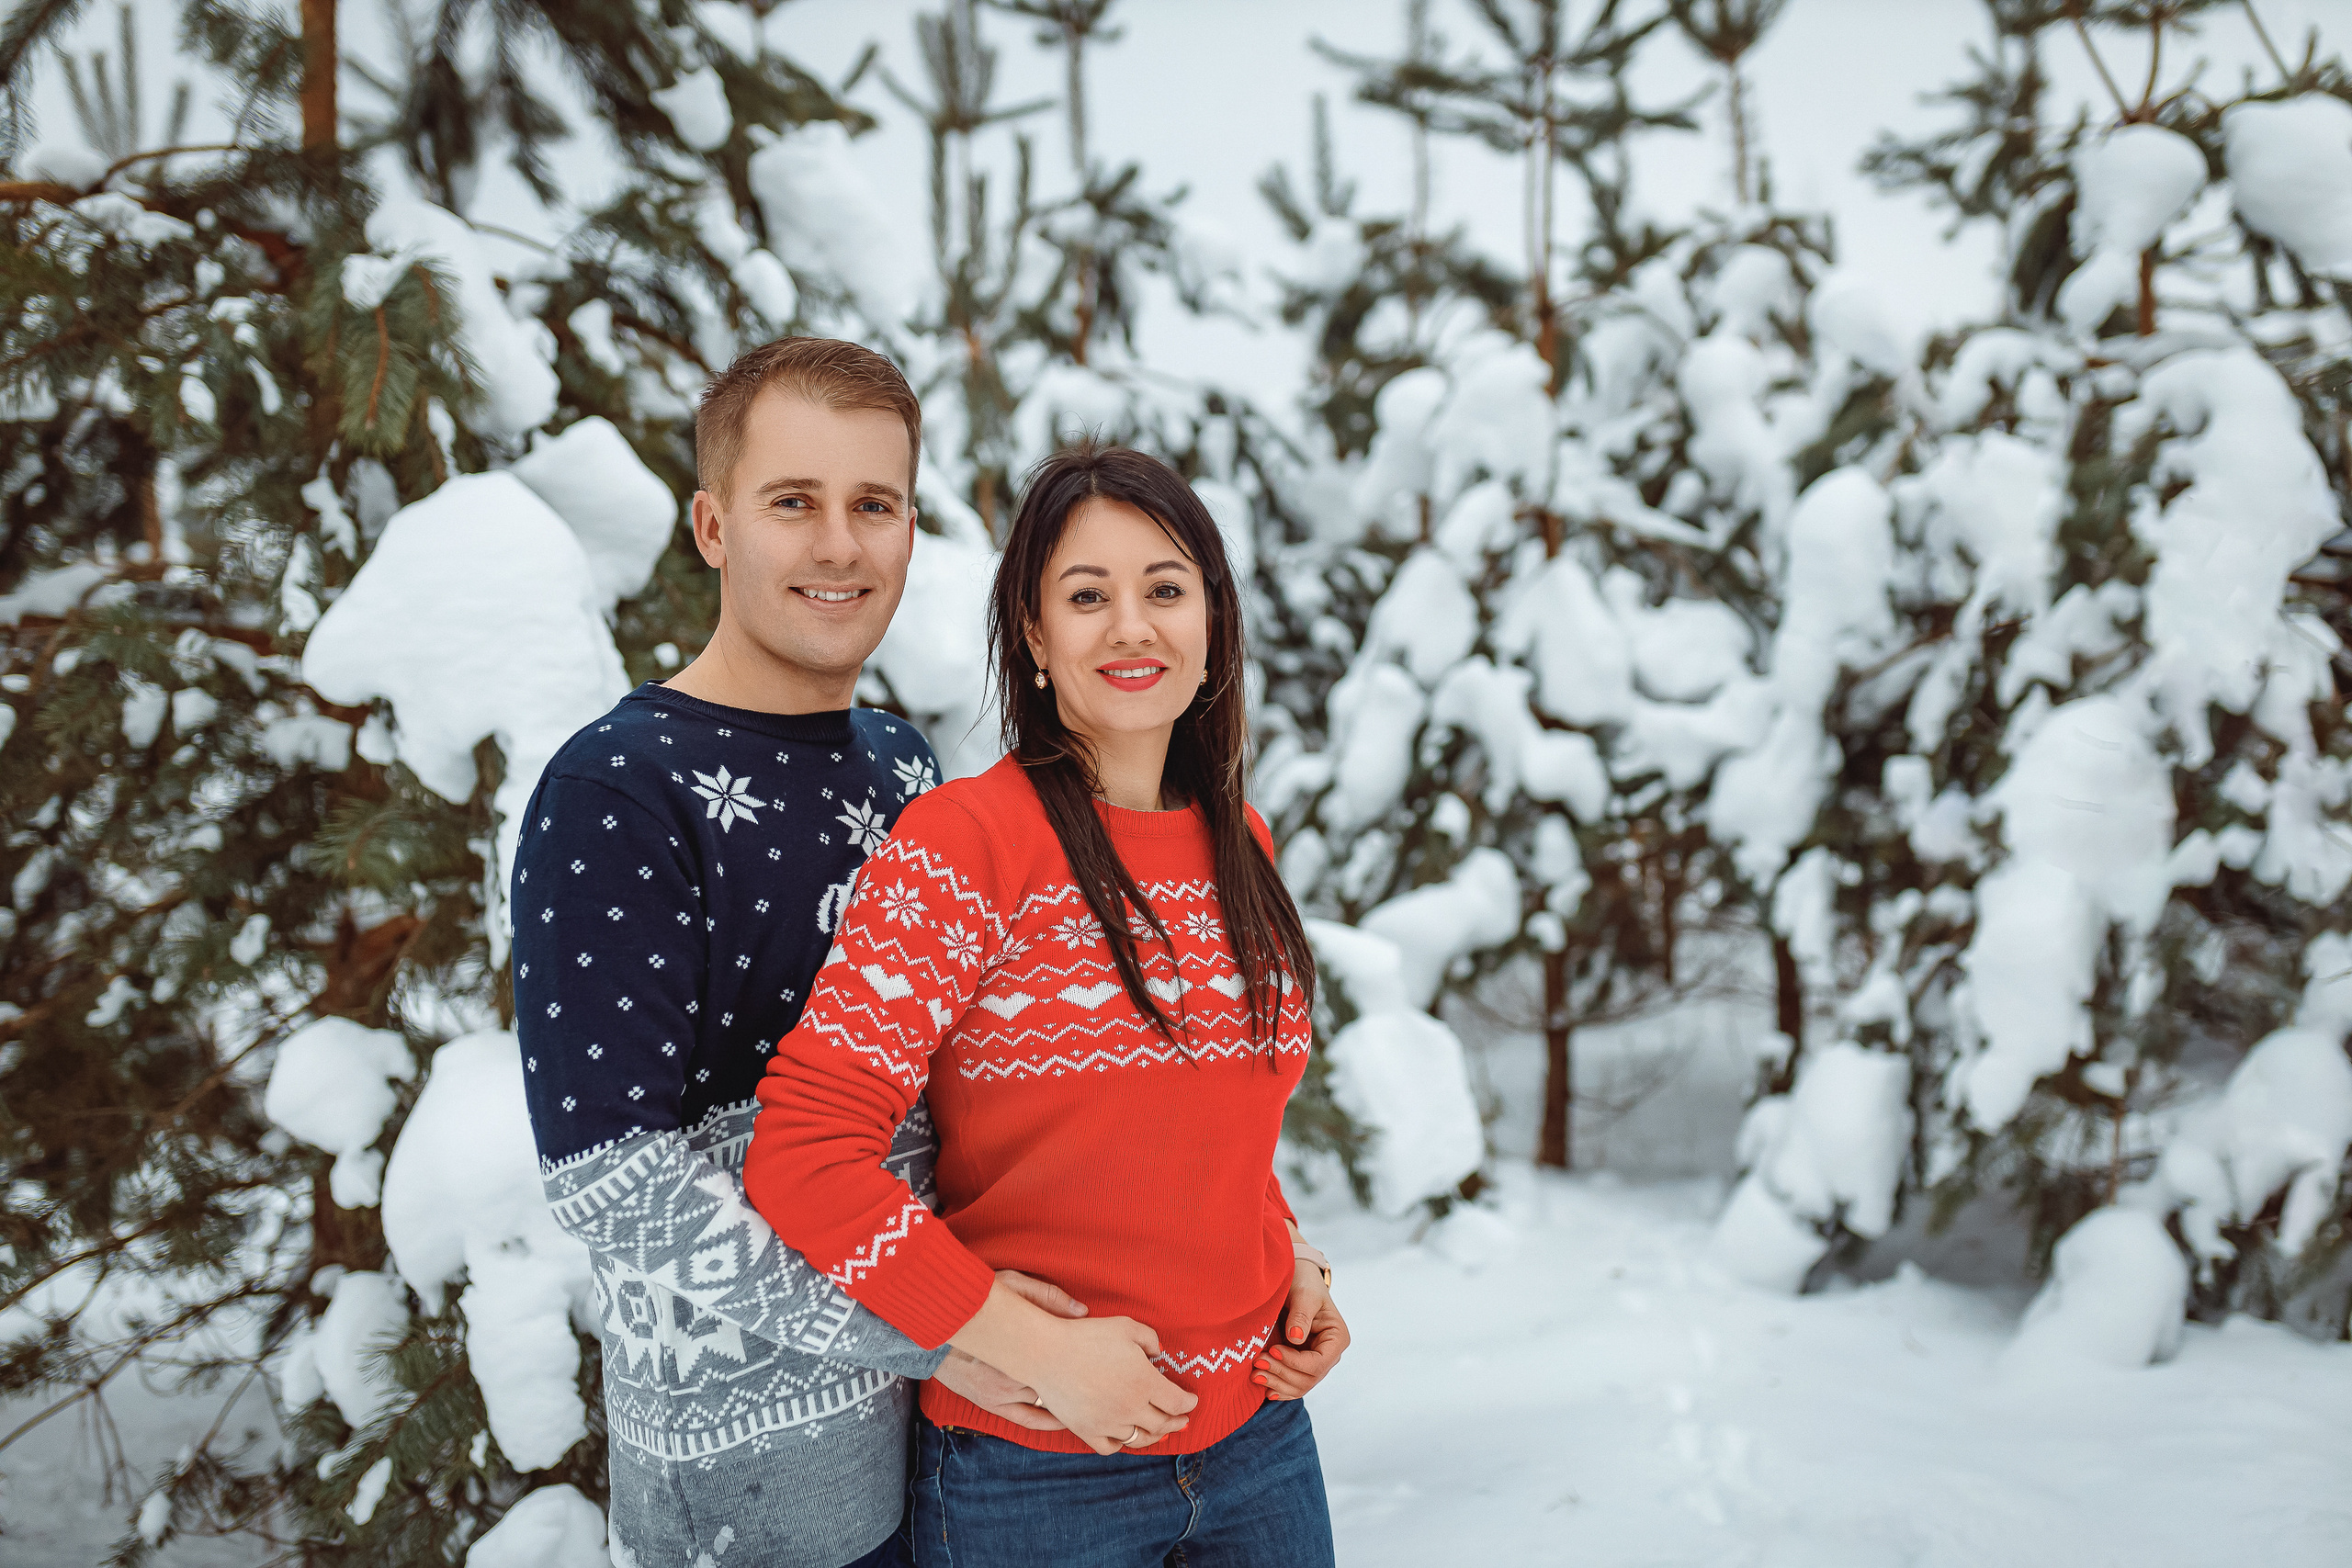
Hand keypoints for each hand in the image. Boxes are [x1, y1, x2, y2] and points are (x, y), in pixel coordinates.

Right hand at [928, 1270, 1090, 1432]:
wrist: (934, 1324)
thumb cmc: (972, 1300)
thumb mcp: (1008, 1285)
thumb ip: (1045, 1296)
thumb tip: (1083, 1312)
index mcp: (1019, 1347)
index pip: (1064, 1354)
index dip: (1084, 1354)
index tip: (1102, 1353)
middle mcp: (1011, 1376)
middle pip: (1057, 1381)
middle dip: (1078, 1377)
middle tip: (1103, 1376)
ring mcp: (1000, 1394)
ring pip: (1046, 1401)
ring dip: (1067, 1398)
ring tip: (1093, 1395)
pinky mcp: (990, 1404)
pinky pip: (1028, 1420)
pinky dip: (1050, 1421)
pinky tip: (1068, 1420)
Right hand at [945, 1279, 1197, 1455]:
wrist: (1046, 1353)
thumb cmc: (1087, 1335)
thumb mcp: (1126, 1326)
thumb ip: (1150, 1339)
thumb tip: (1159, 1353)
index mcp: (1145, 1382)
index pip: (1179, 1402)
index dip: (1189, 1403)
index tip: (1192, 1400)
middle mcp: (1131, 1408)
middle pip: (1163, 1423)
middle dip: (1178, 1421)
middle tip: (1183, 1419)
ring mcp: (1108, 1423)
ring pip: (1140, 1438)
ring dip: (1154, 1435)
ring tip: (1159, 1431)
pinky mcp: (1086, 1431)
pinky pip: (1110, 1447)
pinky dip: (1122, 1443)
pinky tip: (1125, 1436)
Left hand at [1256, 1259, 1348, 1400]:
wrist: (1295, 1281)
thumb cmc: (1303, 1283)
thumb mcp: (1304, 1294)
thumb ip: (1302, 1315)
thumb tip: (1296, 1339)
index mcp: (1336, 1339)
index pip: (1318, 1363)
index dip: (1294, 1362)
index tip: (1273, 1349)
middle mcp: (1328, 1355)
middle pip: (1308, 1379)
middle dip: (1282, 1373)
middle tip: (1258, 1362)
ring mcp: (1314, 1363)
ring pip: (1299, 1386)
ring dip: (1277, 1383)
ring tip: (1255, 1374)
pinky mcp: (1299, 1365)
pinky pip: (1291, 1385)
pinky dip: (1277, 1388)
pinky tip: (1264, 1388)